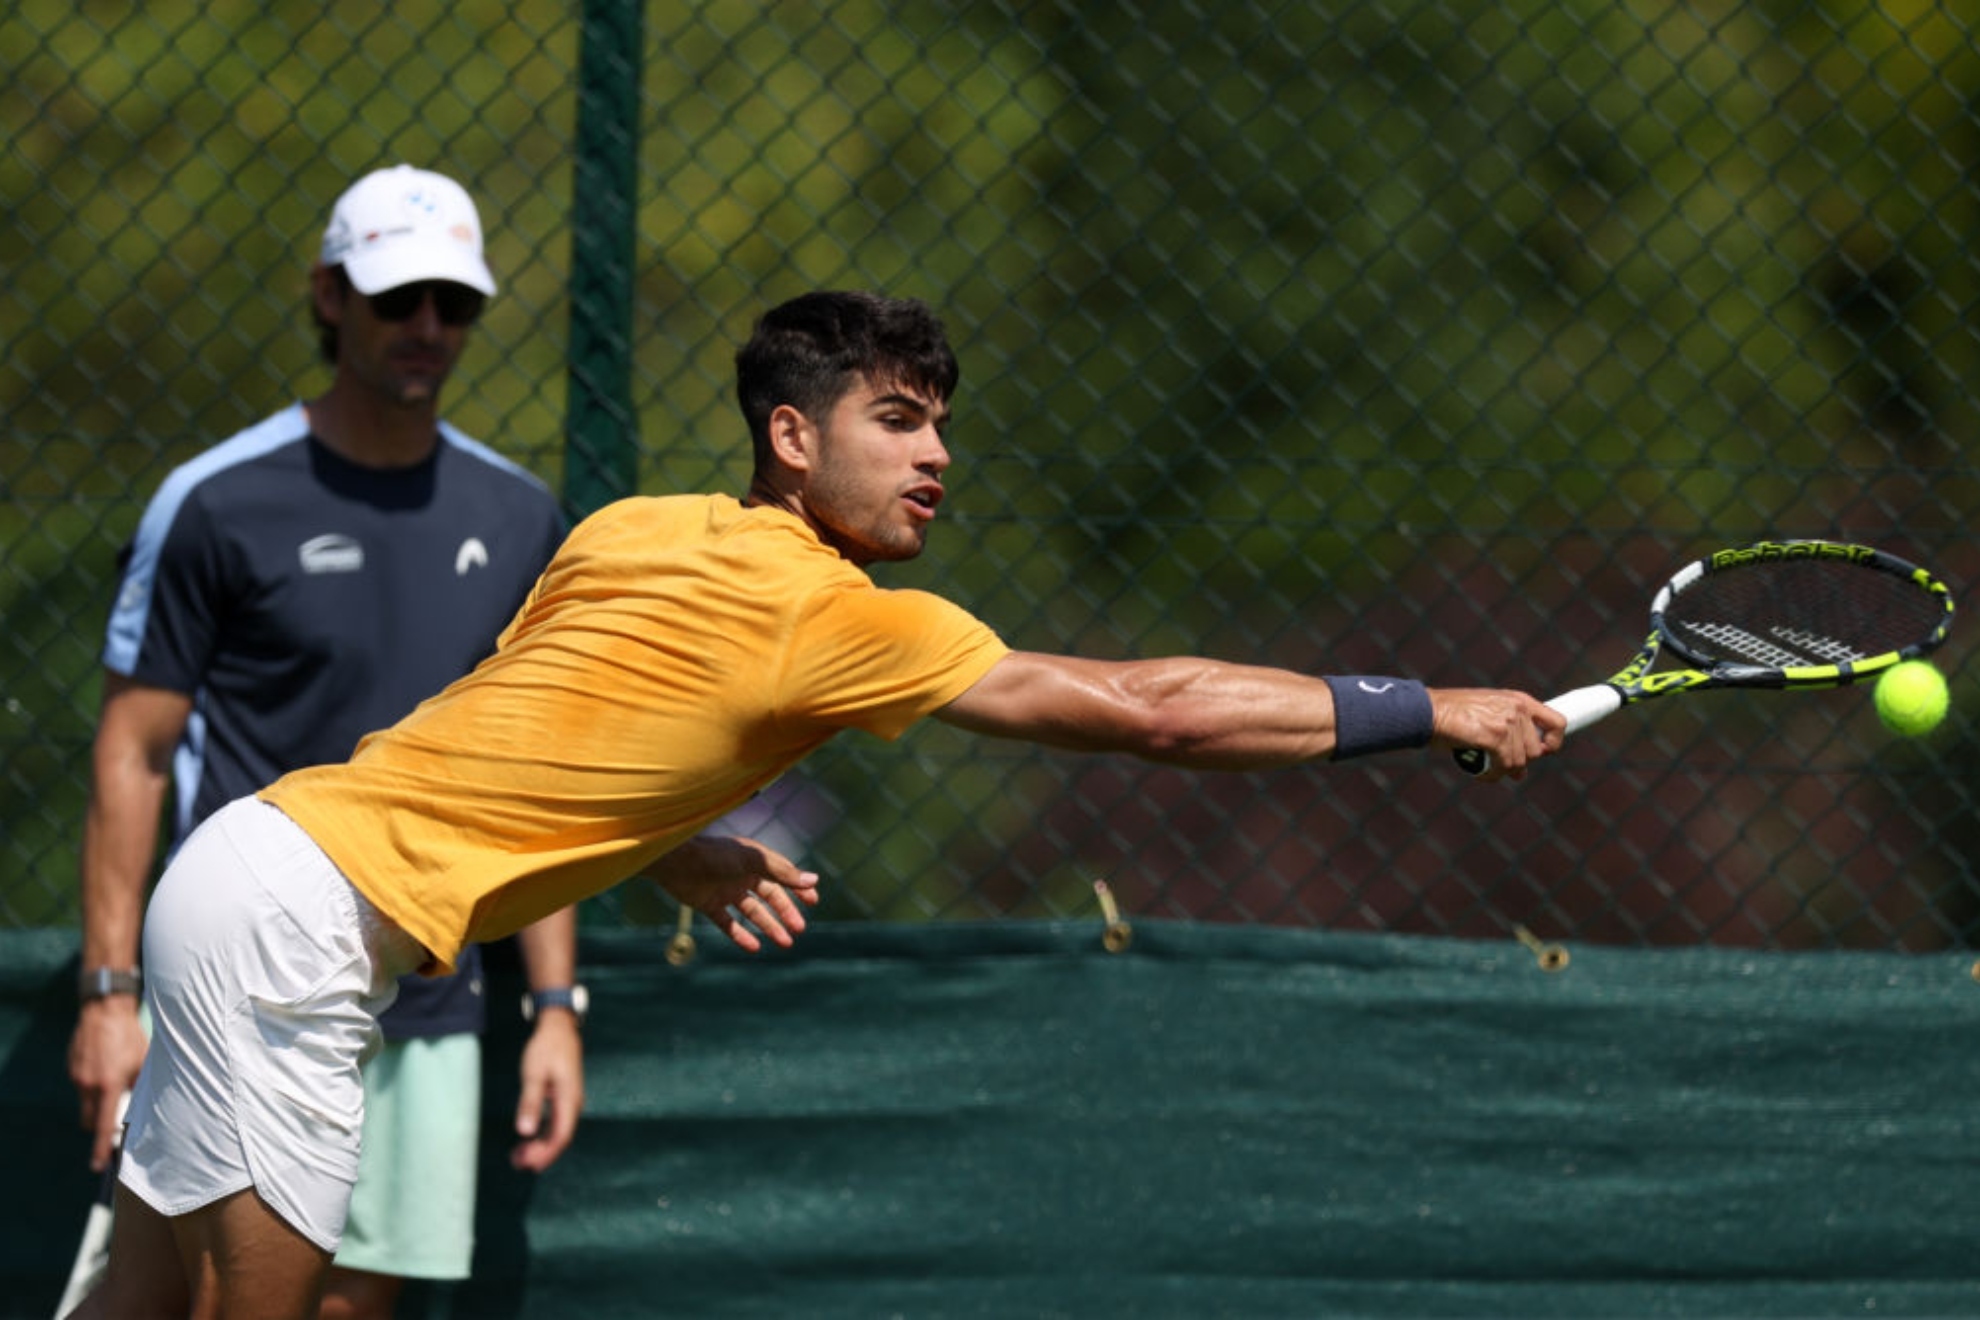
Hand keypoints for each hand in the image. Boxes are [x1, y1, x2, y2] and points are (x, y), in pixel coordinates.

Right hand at [68, 997, 147, 1170]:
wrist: (105, 1010)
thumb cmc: (130, 1036)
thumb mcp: (143, 1062)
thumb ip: (140, 1087)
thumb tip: (141, 1110)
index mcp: (109, 1085)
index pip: (103, 1125)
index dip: (101, 1148)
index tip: (98, 1166)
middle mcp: (88, 1084)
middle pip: (89, 1120)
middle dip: (98, 1126)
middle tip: (112, 1121)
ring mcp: (76, 1076)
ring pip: (85, 1102)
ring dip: (97, 1102)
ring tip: (115, 1080)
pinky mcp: (71, 1067)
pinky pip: (81, 1085)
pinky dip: (92, 1084)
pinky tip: (106, 1066)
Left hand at [512, 1010, 582, 1171]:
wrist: (559, 1028)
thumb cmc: (546, 1048)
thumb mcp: (534, 1073)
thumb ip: (530, 1102)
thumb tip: (524, 1131)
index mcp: (569, 1099)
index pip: (561, 1136)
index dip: (545, 1153)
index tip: (527, 1163)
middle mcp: (573, 1104)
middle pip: (560, 1138)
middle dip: (540, 1154)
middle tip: (516, 1163)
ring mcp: (570, 1102)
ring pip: (558, 1132)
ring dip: (540, 1147)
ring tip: (518, 1157)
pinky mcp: (563, 1099)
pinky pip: (556, 1124)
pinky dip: (542, 1135)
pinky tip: (527, 1140)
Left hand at [646, 835, 820, 952]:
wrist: (675, 861)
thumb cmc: (715, 855)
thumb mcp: (753, 861)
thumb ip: (782, 872)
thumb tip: (814, 881)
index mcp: (754, 861)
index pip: (782, 876)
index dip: (798, 888)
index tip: (813, 902)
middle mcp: (741, 876)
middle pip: (770, 897)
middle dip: (786, 913)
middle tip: (799, 930)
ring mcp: (725, 891)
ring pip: (753, 912)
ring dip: (769, 927)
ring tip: (785, 943)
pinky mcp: (709, 905)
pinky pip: (728, 923)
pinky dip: (741, 935)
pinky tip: (755, 947)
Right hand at [1429, 688, 1565, 780]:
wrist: (1426, 712)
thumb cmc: (1451, 714)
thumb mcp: (1487, 714)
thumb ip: (1508, 736)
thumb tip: (1521, 773)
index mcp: (1519, 699)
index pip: (1558, 723)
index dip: (1554, 743)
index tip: (1542, 753)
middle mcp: (1517, 708)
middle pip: (1536, 751)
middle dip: (1518, 763)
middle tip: (1497, 764)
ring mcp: (1507, 721)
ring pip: (1519, 763)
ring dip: (1501, 771)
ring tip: (1483, 767)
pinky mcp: (1495, 736)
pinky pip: (1503, 767)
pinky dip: (1491, 774)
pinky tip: (1479, 772)